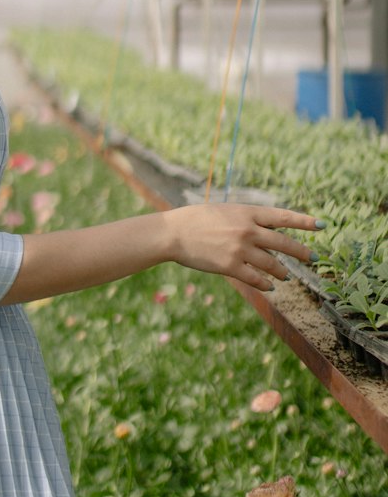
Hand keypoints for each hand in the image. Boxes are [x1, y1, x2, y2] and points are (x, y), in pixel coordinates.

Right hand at [163, 203, 319, 291]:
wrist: (174, 233)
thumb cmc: (197, 219)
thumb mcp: (225, 211)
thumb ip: (247, 219)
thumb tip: (267, 230)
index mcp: (247, 213)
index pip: (282, 217)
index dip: (304, 222)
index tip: (322, 225)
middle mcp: (247, 230)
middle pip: (283, 244)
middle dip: (301, 252)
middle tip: (312, 258)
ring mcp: (240, 249)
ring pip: (272, 265)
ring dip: (282, 272)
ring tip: (286, 276)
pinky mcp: (231, 267)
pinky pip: (256, 279)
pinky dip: (265, 284)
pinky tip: (269, 286)